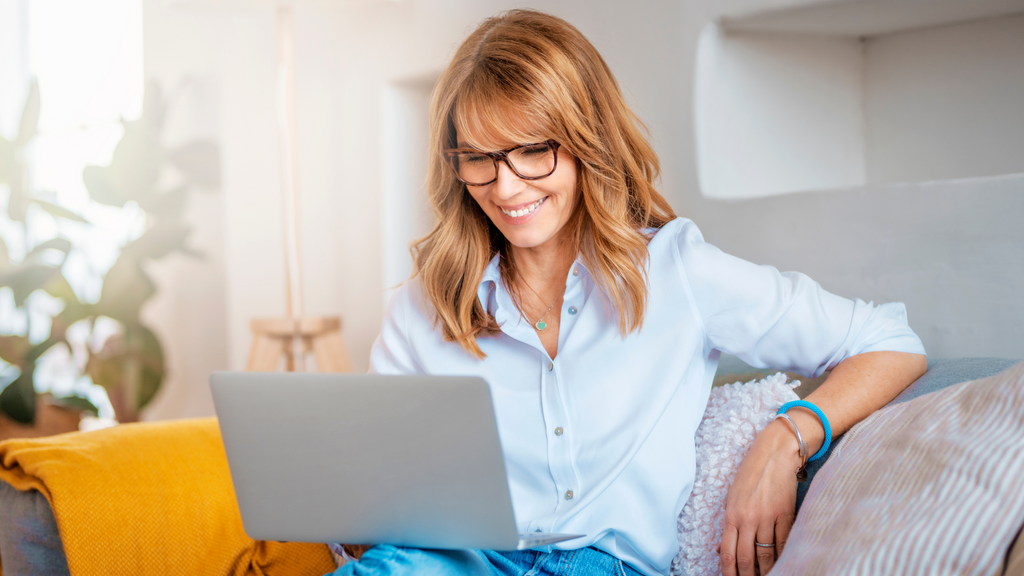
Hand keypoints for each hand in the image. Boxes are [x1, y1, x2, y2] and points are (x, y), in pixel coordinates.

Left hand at [718, 419, 801, 575]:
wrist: (775, 453)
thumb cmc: (751, 473)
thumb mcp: (732, 496)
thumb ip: (728, 524)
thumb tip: (721, 550)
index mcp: (731, 514)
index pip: (728, 552)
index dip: (729, 572)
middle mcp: (748, 518)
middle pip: (746, 559)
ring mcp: (767, 518)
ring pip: (766, 555)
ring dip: (766, 570)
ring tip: (766, 575)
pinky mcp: (785, 515)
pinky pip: (783, 544)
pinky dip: (782, 557)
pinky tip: (782, 564)